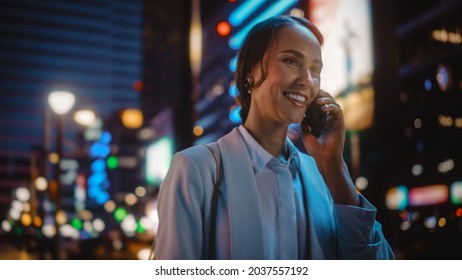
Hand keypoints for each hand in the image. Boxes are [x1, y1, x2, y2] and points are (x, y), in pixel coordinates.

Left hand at [301, 90, 358, 205]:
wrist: (324, 159)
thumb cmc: (315, 149)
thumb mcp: (305, 134)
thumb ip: (304, 123)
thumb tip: (300, 114)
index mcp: (319, 120)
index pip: (316, 105)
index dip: (311, 99)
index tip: (303, 95)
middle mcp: (327, 118)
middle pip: (325, 101)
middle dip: (319, 96)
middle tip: (311, 93)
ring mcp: (334, 120)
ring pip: (332, 103)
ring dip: (325, 99)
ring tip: (317, 100)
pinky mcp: (340, 123)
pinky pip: (338, 110)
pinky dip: (331, 106)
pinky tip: (323, 108)